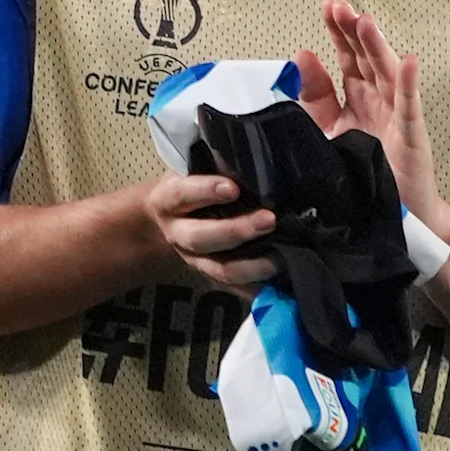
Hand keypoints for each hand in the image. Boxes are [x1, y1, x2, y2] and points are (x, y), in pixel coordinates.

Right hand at [142, 170, 279, 291]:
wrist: (168, 217)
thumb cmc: (190, 184)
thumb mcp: (194, 168)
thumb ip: (217, 164)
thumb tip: (253, 160)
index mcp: (168, 201)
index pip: (182, 195)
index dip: (205, 191)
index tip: (232, 188)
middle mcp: (178, 234)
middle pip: (201, 238)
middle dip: (237, 231)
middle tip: (269, 220)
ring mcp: (196, 260)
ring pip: (221, 270)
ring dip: (253, 265)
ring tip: (282, 256)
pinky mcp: (214, 277)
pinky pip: (238, 290)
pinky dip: (260, 289)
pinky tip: (282, 283)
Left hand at [305, 0, 449, 241]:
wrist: (389, 218)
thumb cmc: (359, 174)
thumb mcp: (324, 130)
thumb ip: (312, 96)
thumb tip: (301, 56)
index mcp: (356, 100)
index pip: (347, 59)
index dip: (338, 34)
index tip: (327, 7)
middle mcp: (378, 102)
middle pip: (366, 59)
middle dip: (353, 32)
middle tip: (340, 6)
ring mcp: (396, 117)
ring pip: (387, 75)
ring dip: (377, 48)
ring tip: (366, 22)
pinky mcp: (410, 137)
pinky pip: (409, 107)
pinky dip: (409, 84)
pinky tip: (408, 62)